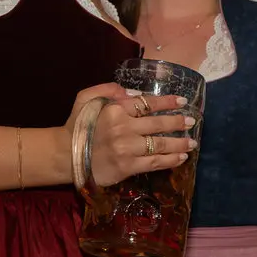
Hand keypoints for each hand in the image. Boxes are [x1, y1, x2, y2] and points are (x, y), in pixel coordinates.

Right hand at [65, 84, 192, 187]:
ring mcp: (127, 148)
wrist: (64, 156)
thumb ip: (108, 89)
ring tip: (192, 142)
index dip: (167, 102)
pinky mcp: (127, 167)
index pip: (147, 104)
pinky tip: (181, 157)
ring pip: (160, 145)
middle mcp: (123, 128)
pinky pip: (154, 162)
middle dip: (178, 122)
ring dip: (179, 143)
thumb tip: (134, 92)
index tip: (181, 101)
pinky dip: (170, 160)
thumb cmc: (77, 126)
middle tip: (192, 121)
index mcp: (115, 109)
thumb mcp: (87, 98)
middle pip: (158, 124)